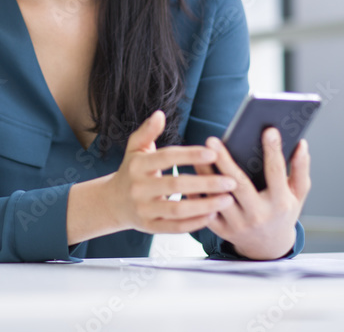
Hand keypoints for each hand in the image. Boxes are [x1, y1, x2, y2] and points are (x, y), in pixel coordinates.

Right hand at [106, 110, 239, 234]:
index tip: (213, 154)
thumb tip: (160, 114)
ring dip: (205, 205)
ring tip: (227, 200)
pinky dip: (194, 223)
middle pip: (176, 184)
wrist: (112, 202)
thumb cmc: (131, 171)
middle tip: (231, 181)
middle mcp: (138, 187)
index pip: (167, 157)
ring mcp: (144, 209)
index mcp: (138, 165)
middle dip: (206, 183)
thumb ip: (148, 132)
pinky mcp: (149, 227)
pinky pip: (175, 227)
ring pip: (178, 209)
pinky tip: (212, 216)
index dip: (190, 155)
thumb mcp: (135, 149)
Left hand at [196, 128, 311, 259]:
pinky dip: (196, 194)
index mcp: (280, 203)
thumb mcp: (298, 194)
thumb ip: (300, 169)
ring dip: (205, 175)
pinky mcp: (222, 230)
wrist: (269, 247)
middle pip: (239, 185)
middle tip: (213, 140)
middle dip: (225, 162)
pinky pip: (205, 210)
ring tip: (196, 155)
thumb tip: (301, 144)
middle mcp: (259, 215)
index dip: (273, 151)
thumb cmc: (283, 212)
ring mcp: (239, 224)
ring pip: (217, 197)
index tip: (269, 130)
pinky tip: (190, 176)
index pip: (276, 173)